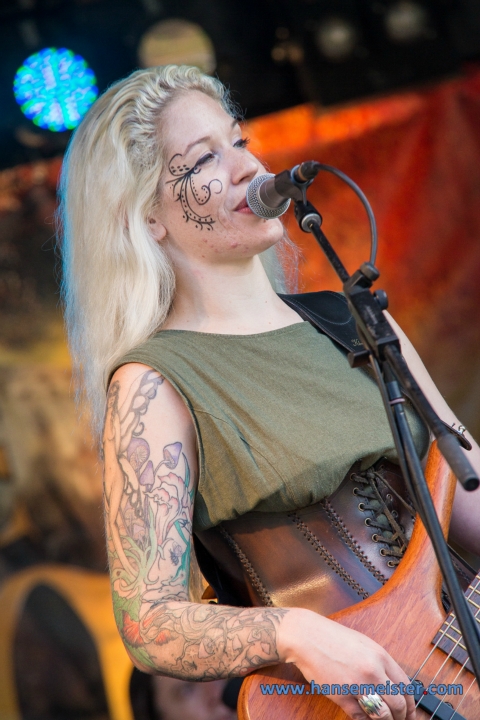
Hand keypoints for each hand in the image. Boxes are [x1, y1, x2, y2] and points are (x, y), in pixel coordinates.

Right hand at [277, 608, 415, 719]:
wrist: (308, 636)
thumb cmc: (334, 638)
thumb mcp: (364, 644)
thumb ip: (381, 664)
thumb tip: (395, 685)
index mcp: (380, 656)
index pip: (406, 687)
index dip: (410, 705)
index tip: (410, 714)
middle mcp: (372, 671)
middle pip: (398, 704)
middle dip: (401, 717)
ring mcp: (357, 684)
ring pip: (382, 714)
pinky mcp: (342, 696)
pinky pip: (360, 716)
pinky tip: (364, 717)